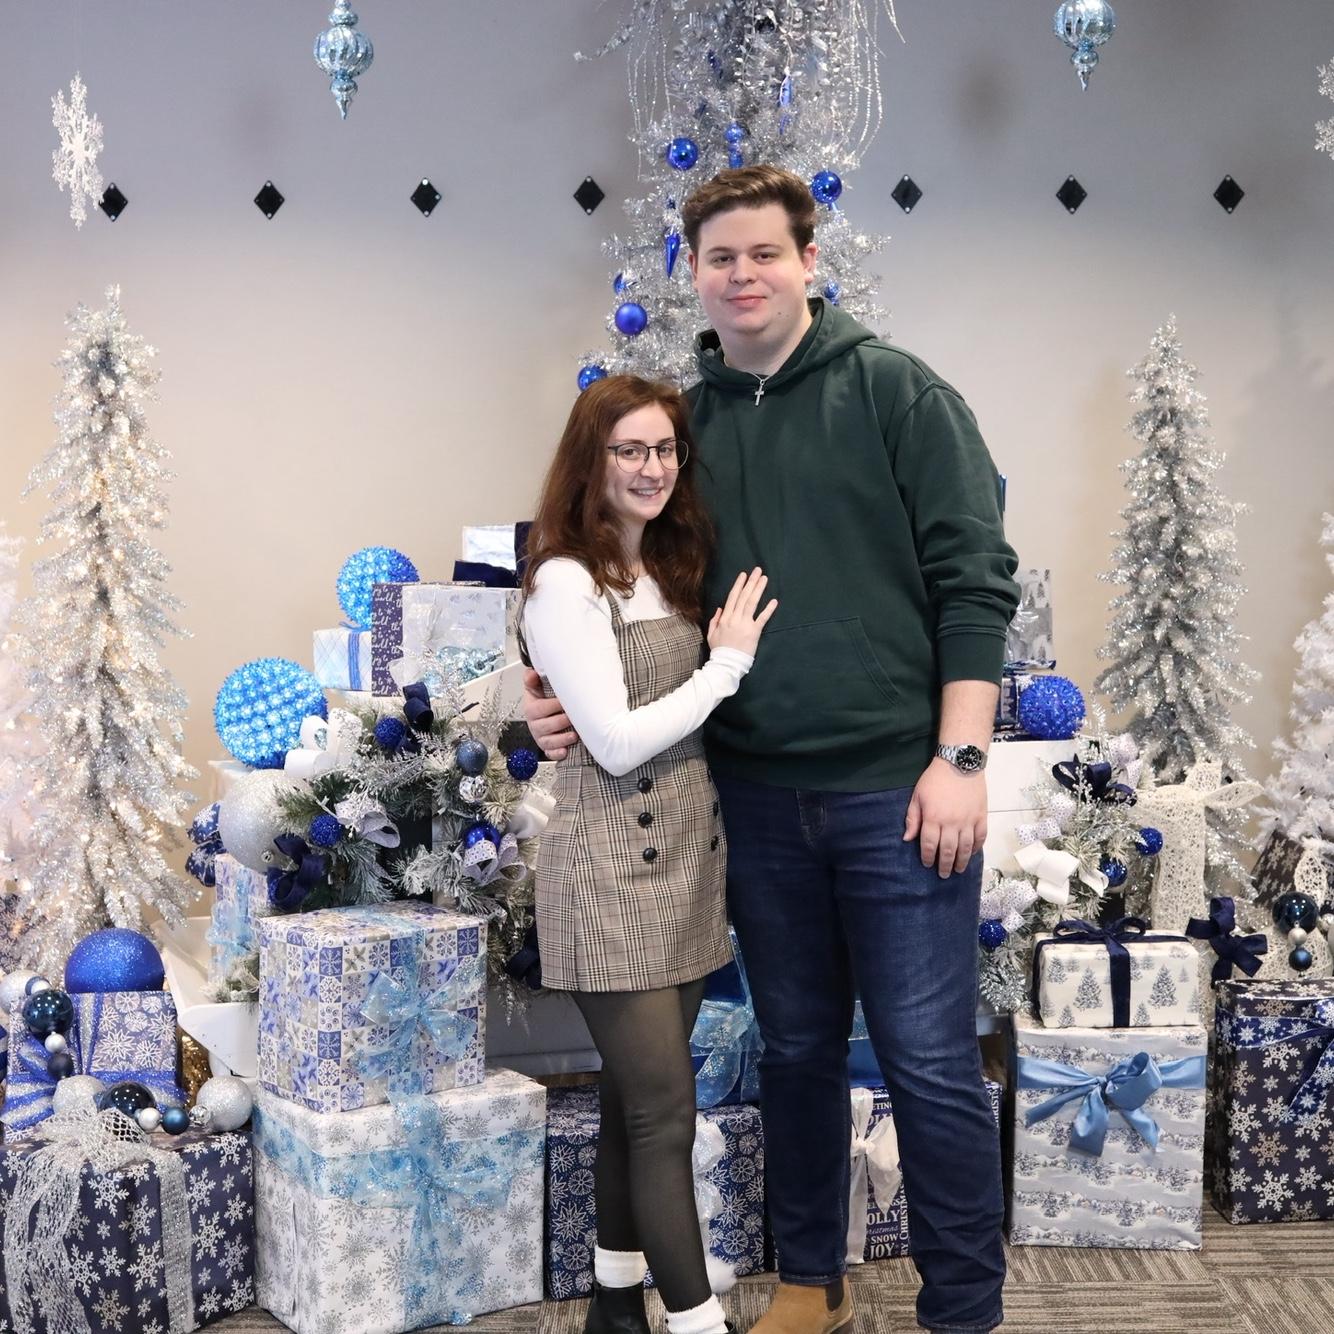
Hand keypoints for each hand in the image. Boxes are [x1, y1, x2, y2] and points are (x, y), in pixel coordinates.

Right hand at [522, 667, 577, 760]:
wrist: (546, 715)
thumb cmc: (544, 701)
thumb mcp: (536, 688)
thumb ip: (532, 680)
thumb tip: (531, 672)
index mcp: (532, 709)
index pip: (538, 709)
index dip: (552, 706)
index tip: (563, 702)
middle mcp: (535, 725)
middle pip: (545, 726)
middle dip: (560, 722)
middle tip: (572, 718)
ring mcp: (541, 738)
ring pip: (549, 742)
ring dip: (562, 739)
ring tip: (574, 735)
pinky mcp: (548, 748)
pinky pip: (551, 754)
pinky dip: (557, 754)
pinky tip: (565, 751)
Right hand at [707, 568, 778, 656]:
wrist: (726, 664)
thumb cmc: (719, 650)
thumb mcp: (711, 634)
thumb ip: (715, 620)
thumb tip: (720, 608)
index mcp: (724, 618)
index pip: (732, 597)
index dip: (739, 585)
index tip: (744, 575)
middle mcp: (734, 618)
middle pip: (743, 596)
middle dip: (751, 582)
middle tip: (758, 570)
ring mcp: (744, 624)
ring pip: (752, 603)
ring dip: (758, 590)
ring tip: (764, 579)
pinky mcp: (754, 632)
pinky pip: (762, 619)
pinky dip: (768, 609)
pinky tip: (774, 601)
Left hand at [903, 758, 987, 878]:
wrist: (960, 764)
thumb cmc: (935, 780)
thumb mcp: (917, 796)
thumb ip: (912, 818)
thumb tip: (907, 839)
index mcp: (933, 818)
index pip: (929, 844)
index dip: (927, 857)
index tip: (927, 864)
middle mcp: (951, 823)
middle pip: (948, 850)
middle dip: (945, 865)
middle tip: (944, 875)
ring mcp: (968, 821)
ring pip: (965, 848)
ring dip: (961, 861)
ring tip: (958, 870)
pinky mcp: (981, 817)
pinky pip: (980, 837)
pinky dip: (976, 848)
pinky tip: (971, 854)